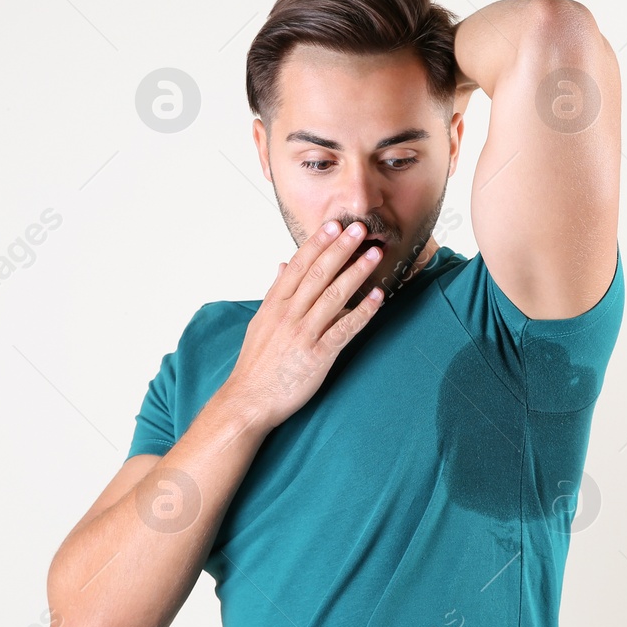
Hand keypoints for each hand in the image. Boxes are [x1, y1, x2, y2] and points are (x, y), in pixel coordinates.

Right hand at [219, 221, 385, 431]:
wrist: (249, 400)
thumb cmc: (256, 364)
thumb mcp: (260, 322)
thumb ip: (275, 292)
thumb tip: (283, 265)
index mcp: (274, 305)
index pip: (299, 266)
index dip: (317, 243)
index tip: (334, 225)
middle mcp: (288, 315)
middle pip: (318, 274)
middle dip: (340, 249)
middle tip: (359, 228)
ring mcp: (303, 334)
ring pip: (333, 296)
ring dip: (356, 272)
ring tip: (374, 254)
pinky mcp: (317, 355)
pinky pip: (344, 328)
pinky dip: (362, 311)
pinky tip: (377, 297)